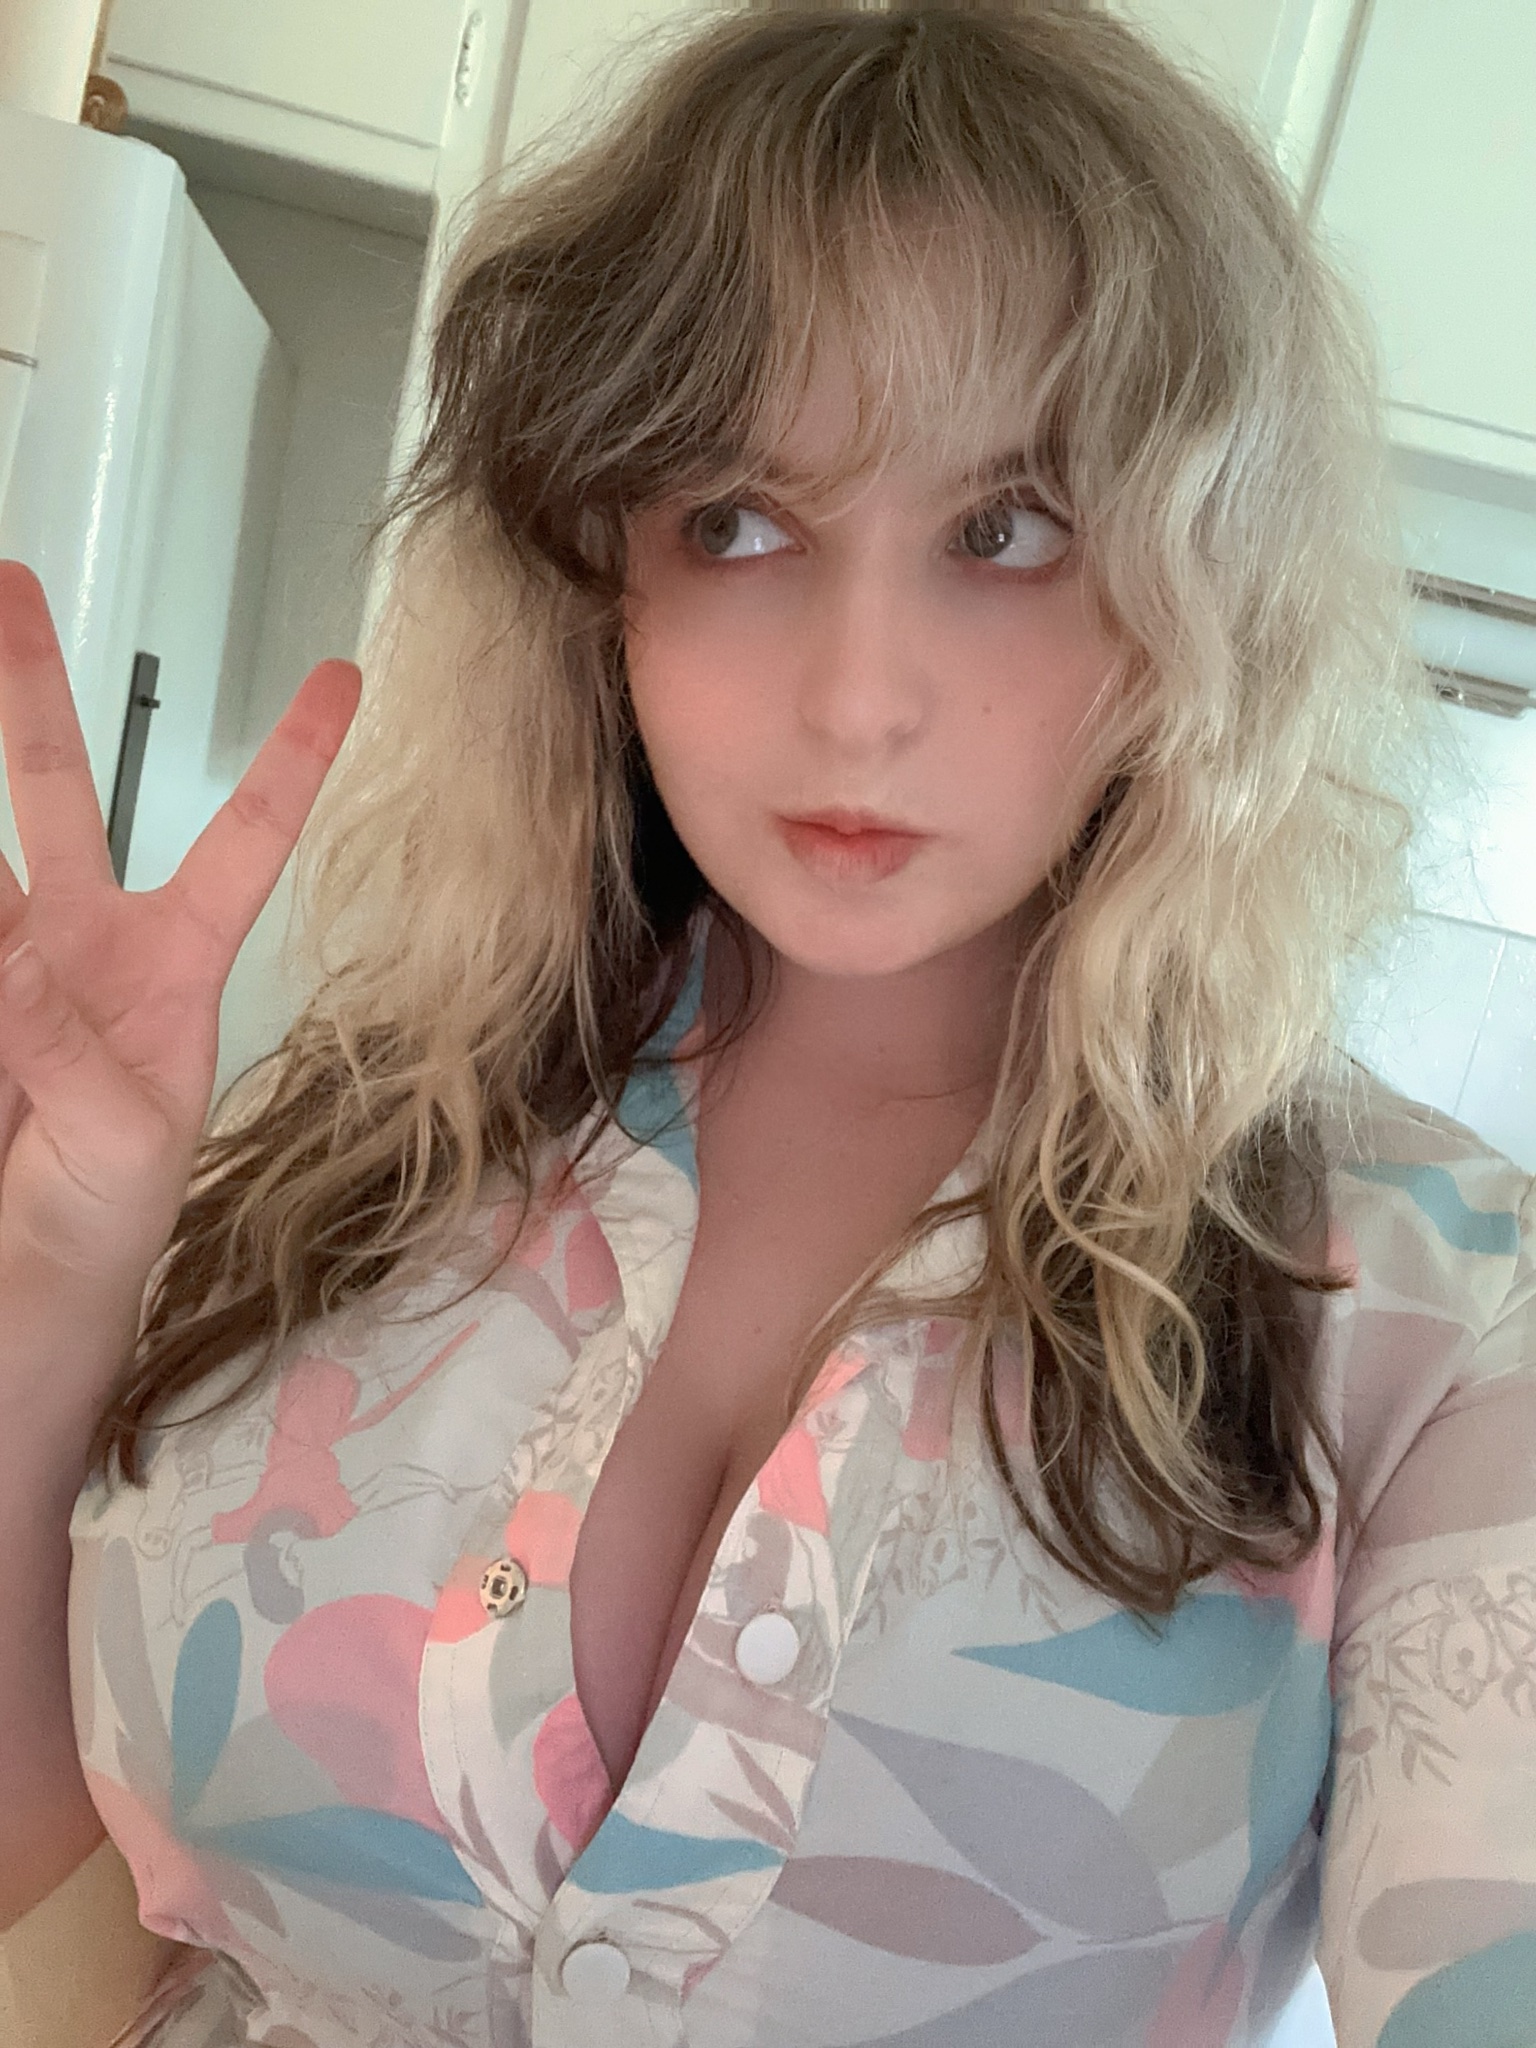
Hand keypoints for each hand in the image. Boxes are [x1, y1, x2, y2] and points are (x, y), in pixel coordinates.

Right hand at [0, 558, 360, 1302]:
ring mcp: (1, 971)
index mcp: (167, 971)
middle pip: (53, 793)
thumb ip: (76, 1056)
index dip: (289, 763)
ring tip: (2, 843)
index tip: (343, 676)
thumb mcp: (125, 1148)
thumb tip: (23, 982)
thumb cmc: (105, 1231)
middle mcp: (74, 947)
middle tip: (6, 582)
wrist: (18, 1308)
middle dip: (26, 691)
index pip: (242, 843)